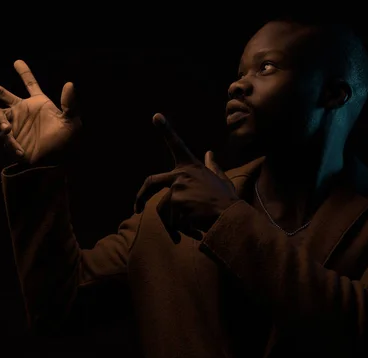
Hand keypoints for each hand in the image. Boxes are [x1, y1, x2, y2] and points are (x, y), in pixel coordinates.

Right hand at [0, 60, 80, 164]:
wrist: (57, 162)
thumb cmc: (67, 141)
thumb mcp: (72, 122)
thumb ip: (70, 104)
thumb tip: (70, 83)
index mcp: (38, 102)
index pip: (30, 84)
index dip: (24, 73)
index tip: (17, 61)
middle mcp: (23, 111)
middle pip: (1, 93)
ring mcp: (15, 124)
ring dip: (1, 123)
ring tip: (6, 130)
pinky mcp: (11, 139)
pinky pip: (5, 137)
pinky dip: (11, 143)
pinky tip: (20, 151)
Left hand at [134, 113, 239, 238]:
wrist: (230, 217)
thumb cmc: (227, 200)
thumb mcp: (221, 180)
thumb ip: (212, 166)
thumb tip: (209, 153)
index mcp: (191, 166)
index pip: (177, 145)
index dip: (166, 130)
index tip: (156, 116)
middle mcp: (181, 174)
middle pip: (150, 182)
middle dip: (140, 196)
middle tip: (136, 208)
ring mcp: (177, 187)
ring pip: (163, 209)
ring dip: (173, 224)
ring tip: (193, 228)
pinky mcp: (176, 202)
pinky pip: (170, 220)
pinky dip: (180, 230)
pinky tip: (195, 230)